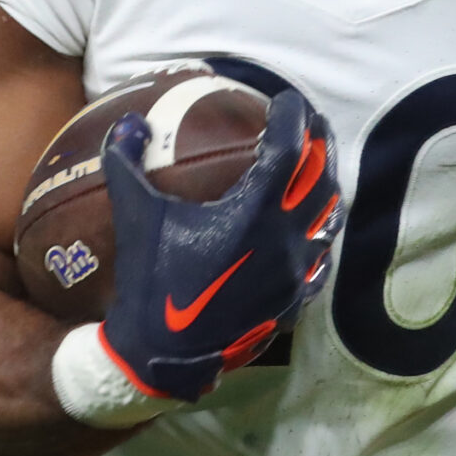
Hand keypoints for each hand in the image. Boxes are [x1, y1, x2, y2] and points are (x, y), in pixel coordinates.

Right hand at [97, 89, 341, 402]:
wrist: (160, 354)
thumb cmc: (148, 281)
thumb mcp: (134, 216)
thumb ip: (126, 162)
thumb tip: (128, 122)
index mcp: (254, 213)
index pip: (289, 149)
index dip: (293, 117)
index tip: (287, 100)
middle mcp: (285, 240)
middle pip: (321, 178)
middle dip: (319, 144)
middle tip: (309, 124)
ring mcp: (295, 274)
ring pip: (328, 219)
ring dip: (324, 188)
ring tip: (315, 168)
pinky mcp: (293, 302)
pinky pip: (319, 260)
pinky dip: (318, 235)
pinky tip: (309, 228)